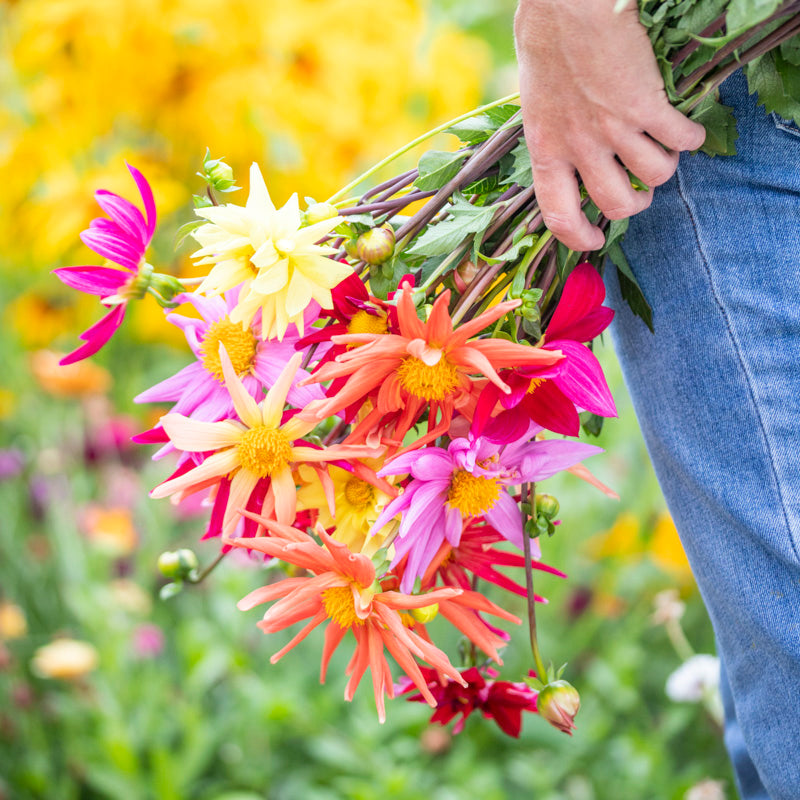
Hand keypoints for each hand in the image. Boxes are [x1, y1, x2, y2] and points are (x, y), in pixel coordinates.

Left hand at [514, 0, 705, 250]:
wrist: (566, 5)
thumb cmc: (546, 42)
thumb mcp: (535, 104)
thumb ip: (553, 136)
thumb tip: (566, 157)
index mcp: (546, 150)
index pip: (559, 216)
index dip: (578, 238)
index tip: (595, 241)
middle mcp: (579, 148)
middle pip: (617, 204)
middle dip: (635, 204)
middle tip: (640, 191)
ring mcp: (613, 129)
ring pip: (655, 176)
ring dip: (664, 167)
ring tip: (662, 148)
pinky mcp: (645, 104)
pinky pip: (680, 140)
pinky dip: (690, 138)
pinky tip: (687, 128)